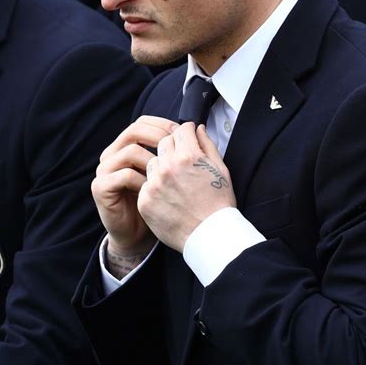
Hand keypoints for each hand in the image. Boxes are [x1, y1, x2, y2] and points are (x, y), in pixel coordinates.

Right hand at [91, 115, 177, 259]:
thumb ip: (176, 150)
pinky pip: (125, 175)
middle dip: (159, 137)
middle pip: (134, 131)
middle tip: (176, 149)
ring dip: (153, 161)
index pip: (142, 123)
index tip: (181, 132)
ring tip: (166, 175)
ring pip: (131, 151)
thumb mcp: (166, 172)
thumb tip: (197, 128)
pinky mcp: (101, 187)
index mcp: (125, 146)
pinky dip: (143, 180)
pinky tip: (153, 190)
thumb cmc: (154, 201)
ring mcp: (104, 170)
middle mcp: (111, 154)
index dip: (162, 124)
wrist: (136, 235)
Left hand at [138, 122, 235, 252]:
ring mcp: (154, 184)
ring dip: (161, 165)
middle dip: (174, 147)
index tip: (189, 139)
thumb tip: (198, 128)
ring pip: (152, 161)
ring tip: (175, 181)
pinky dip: (154, 186)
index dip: (187, 133)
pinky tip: (168, 196)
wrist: (209, 236)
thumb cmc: (218, 203)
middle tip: (183, 161)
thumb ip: (207, 144)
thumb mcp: (220, 169)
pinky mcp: (145, 200)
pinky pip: (146, 183)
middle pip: (164, 142)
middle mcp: (168, 167)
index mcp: (188, 156)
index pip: (181, 129)